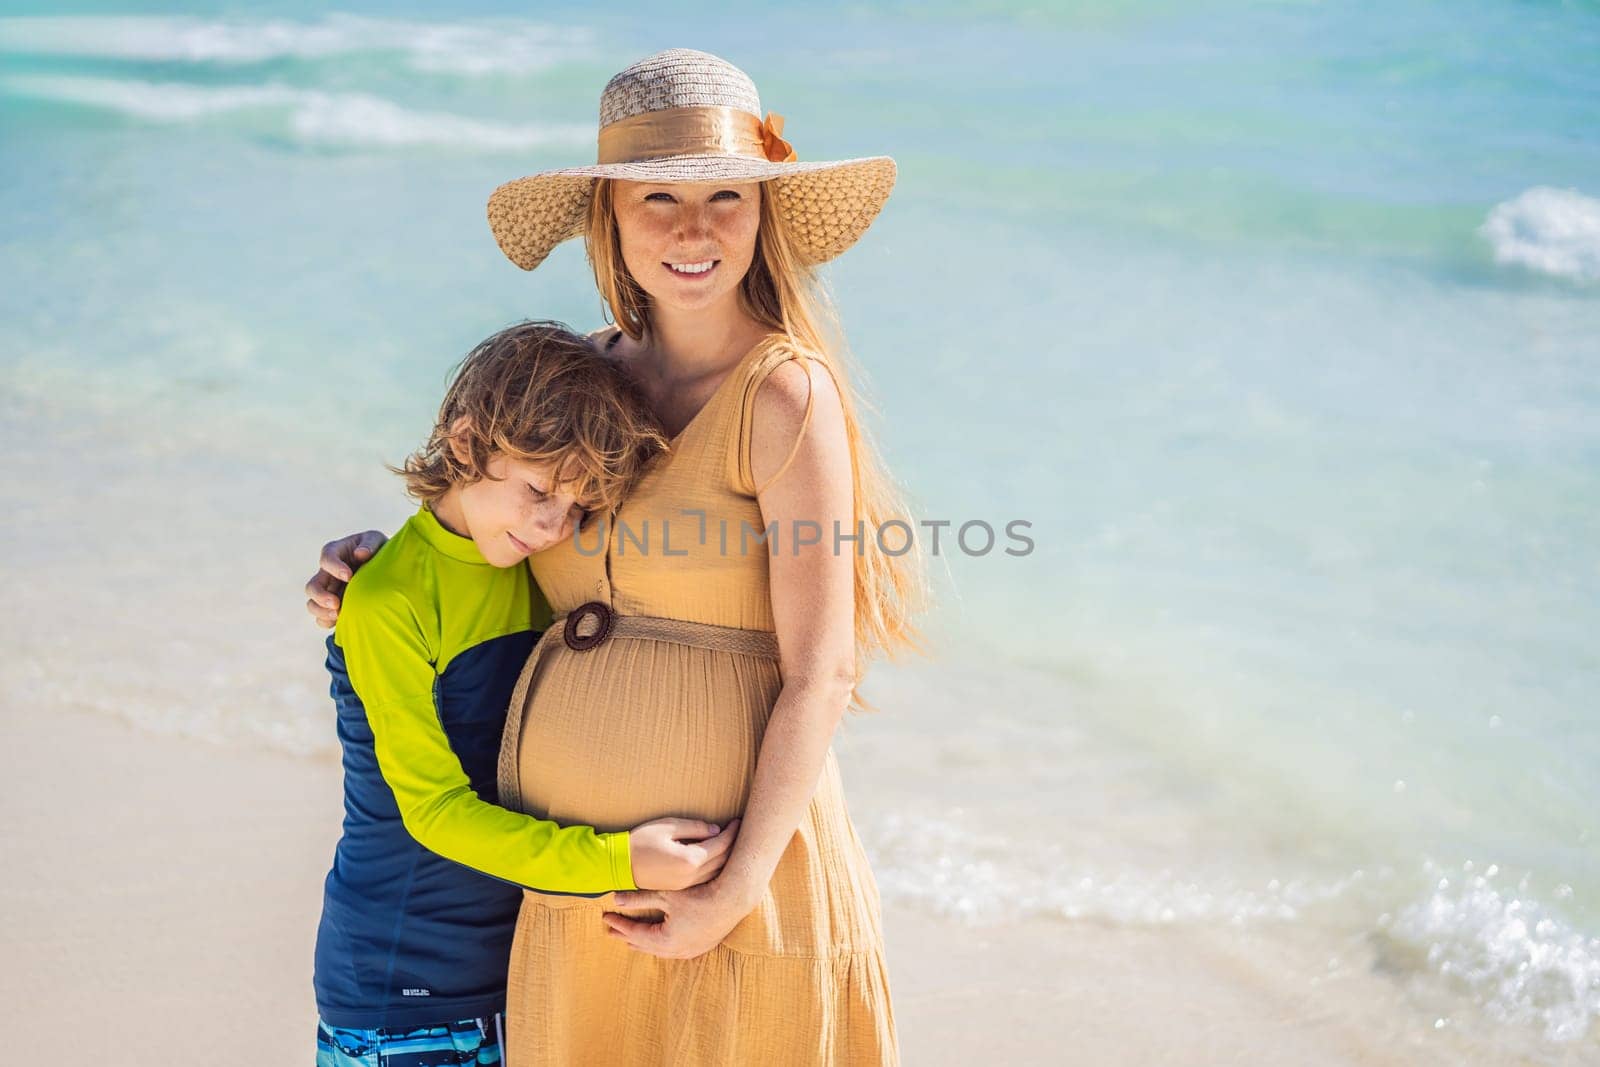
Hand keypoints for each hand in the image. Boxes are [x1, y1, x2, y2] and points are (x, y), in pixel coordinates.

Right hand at [304, 530, 387, 627]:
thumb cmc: (378, 550)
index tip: (349, 576)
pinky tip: (341, 622)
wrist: (388, 568)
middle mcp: (328, 573)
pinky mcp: (335, 605)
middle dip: (321, 596)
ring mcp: (330, 591)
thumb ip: (369, 544)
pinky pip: (322, 617)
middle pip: (312, 586)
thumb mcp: (376, 540)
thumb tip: (360, 553)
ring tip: (338, 615)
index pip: (327, 558)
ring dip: (321, 612)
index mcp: (336, 552)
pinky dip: (327, 621)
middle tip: (336, 603)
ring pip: (312, 604)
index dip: (334, 568)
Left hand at [601, 878, 754, 959]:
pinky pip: (675, 951)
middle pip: (645, 945)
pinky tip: (660, 943)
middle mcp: (676, 950)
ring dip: (644, 943)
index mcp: (665, 940)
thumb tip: (615, 899)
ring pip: (660, 951)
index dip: (619, 924)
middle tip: (612, 930)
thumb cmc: (700, 895)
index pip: (635, 933)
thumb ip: (639, 899)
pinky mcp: (702, 947)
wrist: (732, 900)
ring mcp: (690, 950)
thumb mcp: (666, 895)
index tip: (606, 918)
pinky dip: (662, 946)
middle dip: (627, 936)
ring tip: (632, 938)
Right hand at [628, 817, 739, 890]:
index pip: (720, 845)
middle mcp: (692, 876)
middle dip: (734, 845)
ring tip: (733, 843)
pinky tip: (718, 858)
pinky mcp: (680, 889)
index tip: (739, 821)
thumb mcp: (667, 826)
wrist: (619, 866)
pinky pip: (706, 878)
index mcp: (690, 860)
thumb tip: (715, 830)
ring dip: (727, 858)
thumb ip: (694, 827)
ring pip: (716, 872)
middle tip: (741, 831)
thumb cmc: (640, 841)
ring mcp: (686, 885)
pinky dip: (716, 868)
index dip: (732, 832)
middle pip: (723, 861)